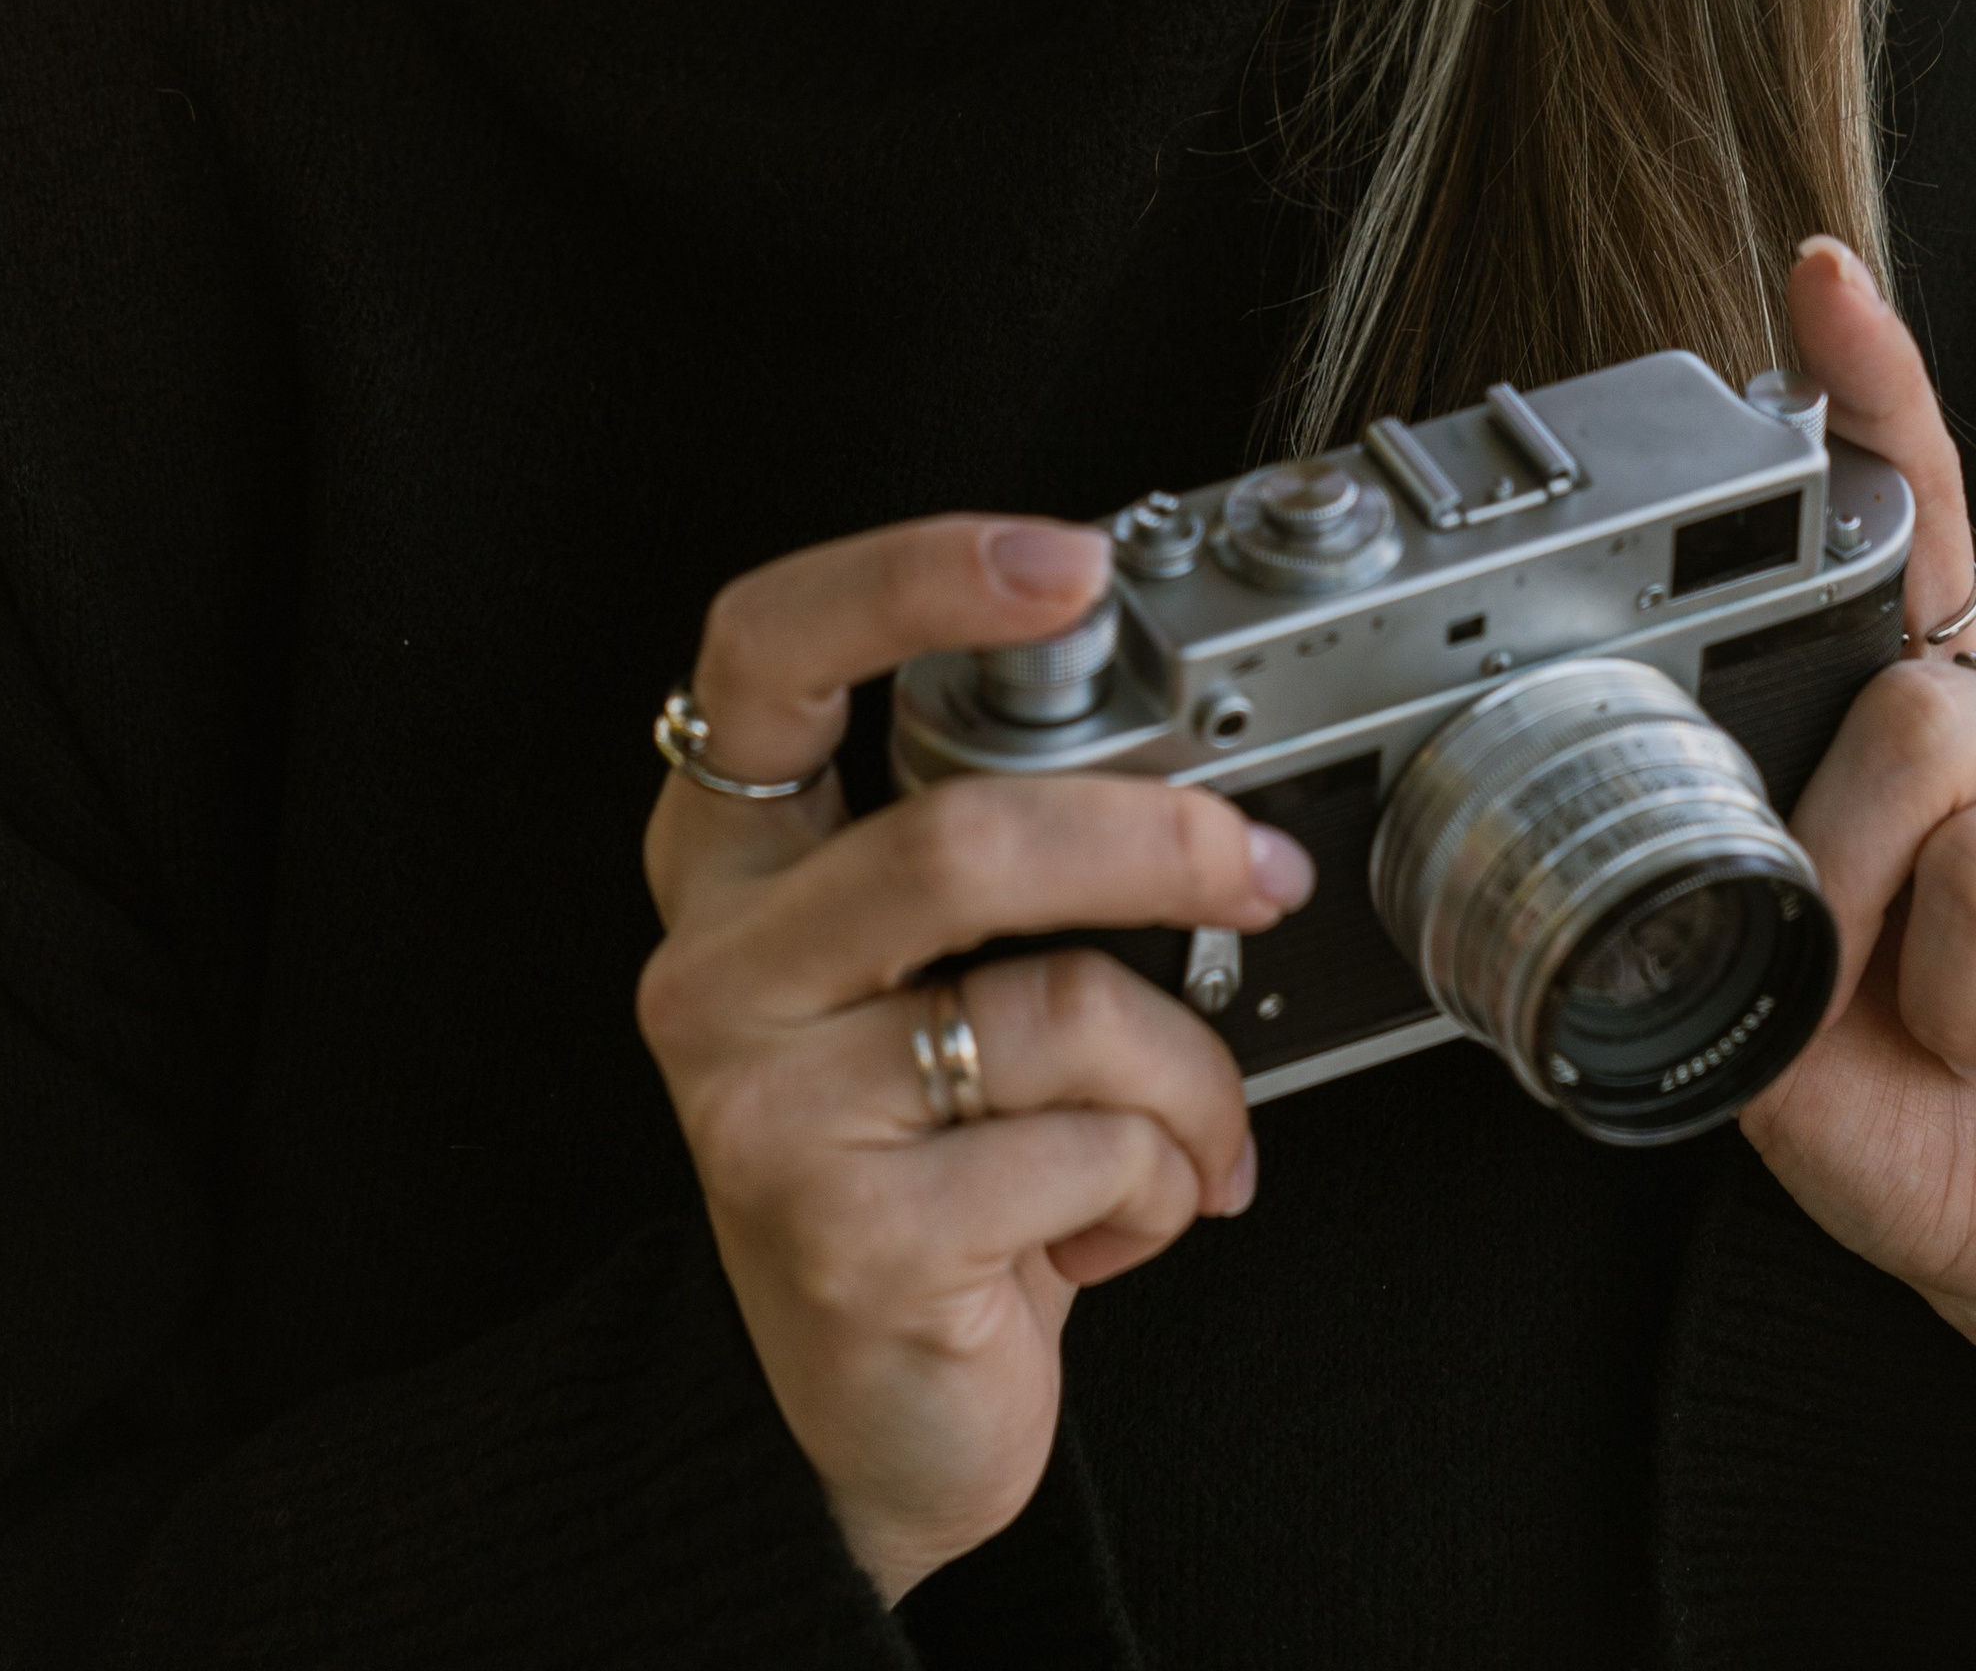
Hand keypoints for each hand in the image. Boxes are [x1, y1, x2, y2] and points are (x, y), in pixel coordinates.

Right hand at [636, 515, 1313, 1603]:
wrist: (873, 1414)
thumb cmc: (933, 1159)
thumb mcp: (935, 976)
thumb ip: (1002, 857)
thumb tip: (1195, 768)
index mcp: (734, 858)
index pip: (768, 651)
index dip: (913, 575)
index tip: (1067, 560)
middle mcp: (719, 964)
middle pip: (961, 835)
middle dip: (1157, 843)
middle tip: (1255, 868)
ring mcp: (763, 1104)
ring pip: (1059, 1005)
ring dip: (1188, 1074)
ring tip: (1188, 1130)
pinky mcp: (841, 1233)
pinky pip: (1086, 1146)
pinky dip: (1161, 1184)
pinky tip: (1110, 1226)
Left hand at [1739, 241, 1975, 1446]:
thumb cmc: (1929, 1131)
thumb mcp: (1781, 1027)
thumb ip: (1741, 911)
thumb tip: (1694, 834)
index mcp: (1938, 729)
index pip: (1916, 522)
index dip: (1874, 390)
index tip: (1819, 277)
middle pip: (1926, 705)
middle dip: (1856, 876)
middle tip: (1869, 993)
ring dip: (1961, 980)